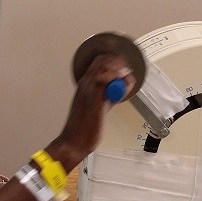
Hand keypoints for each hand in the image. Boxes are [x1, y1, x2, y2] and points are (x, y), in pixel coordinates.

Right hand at [49, 53, 134, 170]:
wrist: (73, 141)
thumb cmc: (83, 128)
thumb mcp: (98, 106)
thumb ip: (108, 95)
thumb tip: (120, 88)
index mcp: (84, 85)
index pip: (99, 62)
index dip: (114, 61)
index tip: (124, 67)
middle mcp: (85, 84)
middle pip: (103, 59)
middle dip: (119, 63)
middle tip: (128, 73)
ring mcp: (89, 89)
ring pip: (105, 65)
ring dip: (120, 70)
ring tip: (126, 80)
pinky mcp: (95, 97)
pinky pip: (106, 79)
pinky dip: (117, 79)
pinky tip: (122, 88)